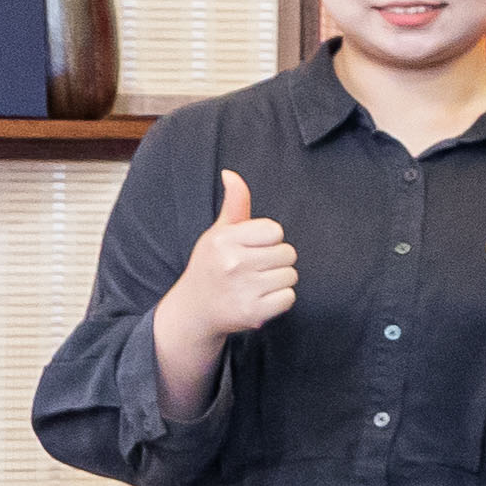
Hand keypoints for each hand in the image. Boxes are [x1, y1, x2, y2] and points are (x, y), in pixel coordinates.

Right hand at [172, 168, 298, 346]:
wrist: (194, 309)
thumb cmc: (211, 265)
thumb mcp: (218, 232)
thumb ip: (234, 204)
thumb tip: (231, 173)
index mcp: (225, 240)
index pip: (275, 230)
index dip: (268, 240)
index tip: (251, 249)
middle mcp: (233, 263)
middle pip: (288, 253)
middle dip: (275, 260)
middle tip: (253, 269)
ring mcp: (243, 289)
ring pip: (291, 275)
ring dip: (278, 280)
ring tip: (255, 284)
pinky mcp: (253, 312)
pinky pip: (289, 297)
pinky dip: (279, 300)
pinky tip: (259, 299)